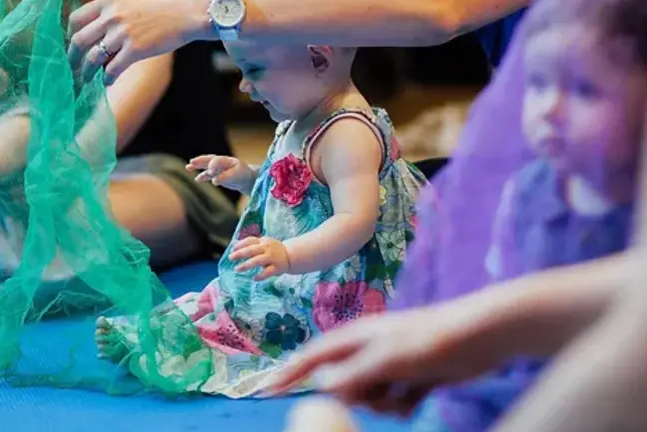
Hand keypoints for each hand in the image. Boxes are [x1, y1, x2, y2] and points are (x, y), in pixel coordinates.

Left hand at [68, 0, 210, 83]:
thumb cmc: (167, 3)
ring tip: (86, 79)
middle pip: (79, 40)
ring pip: (93, 58)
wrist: (189, 11)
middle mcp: (111, 16)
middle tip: (72, 68)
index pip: (76, 18)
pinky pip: (112, 68)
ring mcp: (122, 34)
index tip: (72, 44)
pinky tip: (107, 82)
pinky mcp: (136, 49)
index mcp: (109, 1)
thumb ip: (116, 8)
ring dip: (86, 72)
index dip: (69, 34)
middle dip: (72, 58)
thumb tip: (103, 25)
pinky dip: (107, 78)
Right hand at [187, 155, 254, 192]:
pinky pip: (208, 174)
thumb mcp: (237, 176)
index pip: (217, 161)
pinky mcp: (218, 175)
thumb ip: (226, 177)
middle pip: (209, 159)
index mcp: (228, 161)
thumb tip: (214, 181)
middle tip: (192, 162)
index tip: (210, 173)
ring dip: (198, 165)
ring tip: (188, 167)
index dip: (213, 166)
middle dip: (201, 161)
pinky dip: (202, 176)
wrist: (249, 178)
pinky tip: (197, 179)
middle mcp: (223, 163)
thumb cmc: (244, 175)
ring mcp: (220, 168)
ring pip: (207, 165)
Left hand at [229, 236, 289, 280]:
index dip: (240, 244)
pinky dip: (260, 276)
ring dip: (246, 265)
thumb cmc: (272, 249)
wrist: (290, 255)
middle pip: (252, 250)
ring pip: (257, 260)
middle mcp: (267, 248)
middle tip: (230, 258)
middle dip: (240, 254)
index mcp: (263, 241)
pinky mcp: (277, 267)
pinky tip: (254, 278)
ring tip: (237, 269)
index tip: (232, 249)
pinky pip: (267, 272)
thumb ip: (252, 244)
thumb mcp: (263, 243)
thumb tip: (235, 245)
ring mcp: (272, 257)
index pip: (250, 240)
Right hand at [269, 300, 505, 412]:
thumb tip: (321, 385)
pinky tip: (422, 390)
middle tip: (385, 388)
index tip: (264, 391)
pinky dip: (403, 406)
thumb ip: (353, 374)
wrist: (478, 337)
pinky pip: (392, 405)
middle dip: (357, 397)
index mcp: (356, 337)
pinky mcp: (408, 379)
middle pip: (342, 385)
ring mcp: (388, 364)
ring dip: (384, 404)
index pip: (313, 357)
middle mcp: (368, 349)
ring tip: (408, 389)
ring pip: (367, 399)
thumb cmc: (430, 341)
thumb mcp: (388, 359)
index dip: (289, 374)